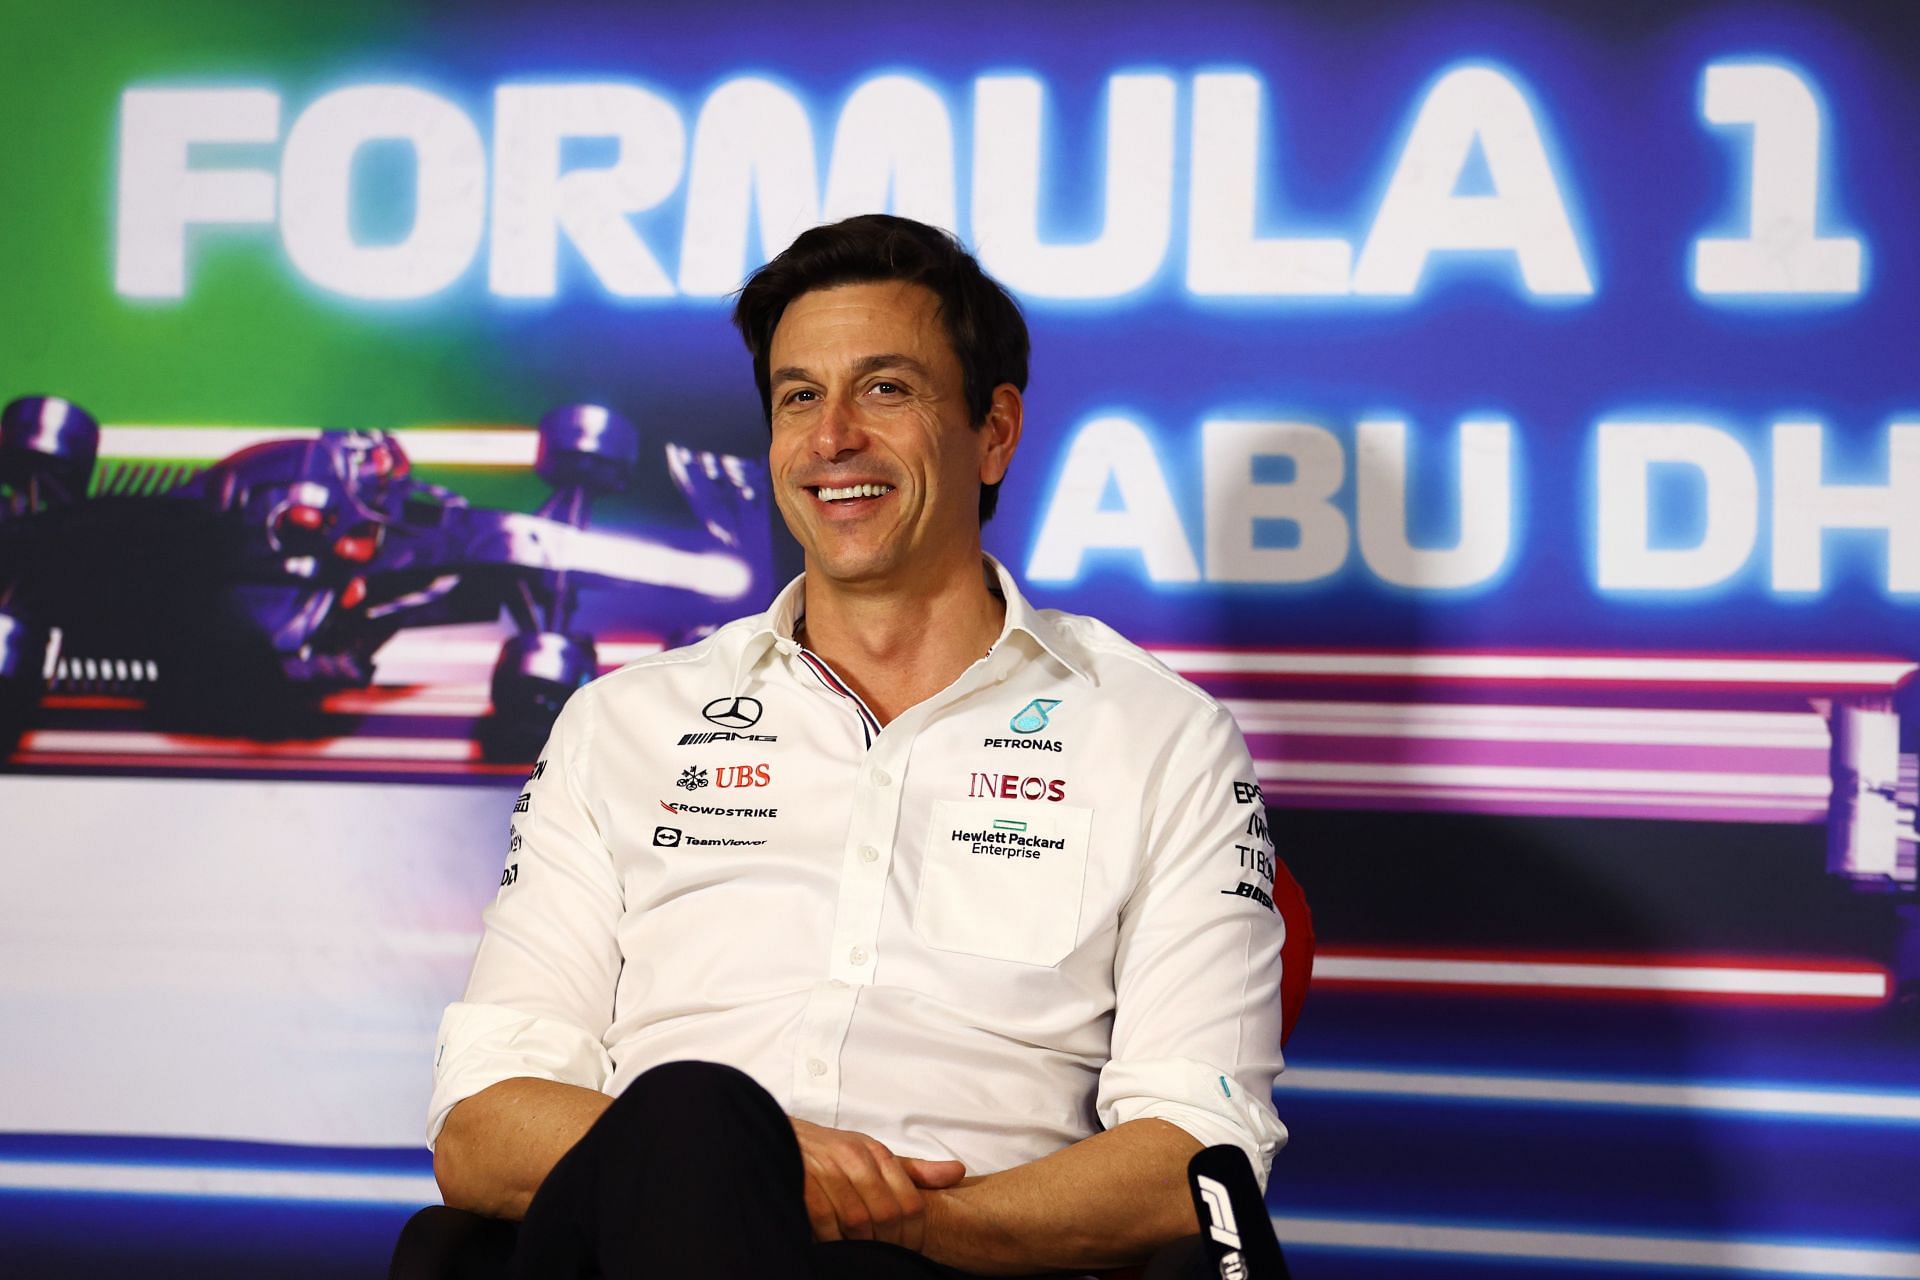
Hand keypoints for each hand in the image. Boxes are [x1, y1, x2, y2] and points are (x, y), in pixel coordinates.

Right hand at [790, 1117, 965, 1249]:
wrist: (775, 1137)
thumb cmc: (829, 1152)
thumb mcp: (872, 1154)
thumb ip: (914, 1170)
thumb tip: (958, 1172)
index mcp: (875, 1153)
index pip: (910, 1202)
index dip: (913, 1233)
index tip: (907, 1247)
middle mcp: (853, 1158)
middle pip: (887, 1216)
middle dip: (888, 1243)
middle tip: (883, 1254)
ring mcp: (827, 1171)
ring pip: (858, 1223)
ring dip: (860, 1244)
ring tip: (860, 1250)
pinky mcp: (803, 1186)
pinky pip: (827, 1224)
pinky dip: (832, 1240)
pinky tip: (833, 1243)